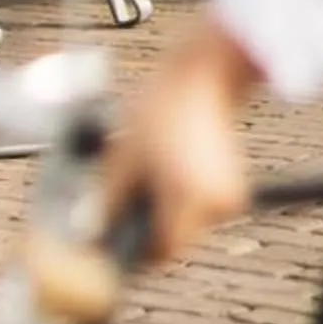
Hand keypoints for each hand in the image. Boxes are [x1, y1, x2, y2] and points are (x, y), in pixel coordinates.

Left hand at [101, 17, 258, 264]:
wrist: (202, 73)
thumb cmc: (161, 106)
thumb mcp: (123, 155)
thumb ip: (108, 199)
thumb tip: (91, 230)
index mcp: (191, 200)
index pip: (162, 250)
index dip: (135, 249)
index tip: (114, 239)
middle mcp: (217, 206)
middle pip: (174, 236)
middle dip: (147, 224)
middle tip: (123, 202)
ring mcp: (228, 197)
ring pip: (186, 221)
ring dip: (163, 209)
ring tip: (145, 175)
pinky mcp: (231, 186)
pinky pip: (198, 205)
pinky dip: (179, 196)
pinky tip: (164, 169)